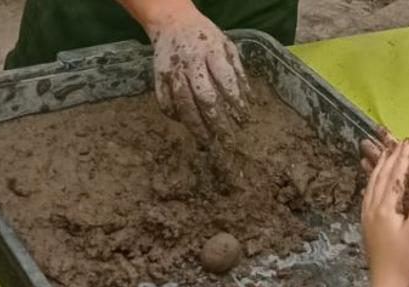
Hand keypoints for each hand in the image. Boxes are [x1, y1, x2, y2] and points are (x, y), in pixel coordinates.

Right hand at [146, 7, 251, 143]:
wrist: (172, 22)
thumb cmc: (206, 38)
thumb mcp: (227, 47)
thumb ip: (238, 73)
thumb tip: (250, 102)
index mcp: (212, 53)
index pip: (226, 81)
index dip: (236, 102)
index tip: (244, 121)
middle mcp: (191, 63)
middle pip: (204, 97)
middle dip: (217, 122)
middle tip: (228, 141)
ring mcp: (173, 71)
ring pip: (183, 103)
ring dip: (196, 125)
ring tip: (207, 142)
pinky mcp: (158, 76)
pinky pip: (164, 100)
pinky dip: (173, 114)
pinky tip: (185, 123)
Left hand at [361, 139, 408, 286]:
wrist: (387, 283)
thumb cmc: (405, 259)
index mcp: (385, 208)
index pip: (395, 175)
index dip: (404, 158)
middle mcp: (372, 208)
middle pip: (381, 176)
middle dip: (391, 158)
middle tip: (400, 143)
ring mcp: (367, 217)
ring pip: (371, 184)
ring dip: (380, 167)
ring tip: (386, 154)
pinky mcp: (366, 225)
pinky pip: (368, 195)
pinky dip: (372, 182)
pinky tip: (372, 183)